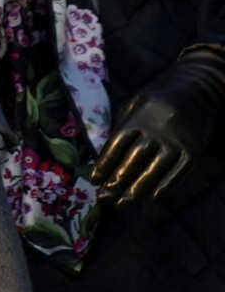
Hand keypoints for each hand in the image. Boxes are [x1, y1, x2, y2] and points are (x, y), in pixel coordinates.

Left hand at [92, 44, 224, 207]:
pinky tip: (152, 197)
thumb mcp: (134, 104)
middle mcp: (158, 129)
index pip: (116, 145)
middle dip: (117, 181)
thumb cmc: (157, 98)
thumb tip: (104, 159)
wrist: (197, 88)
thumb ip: (121, 128)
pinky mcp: (194, 150)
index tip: (94, 180)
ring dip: (137, 189)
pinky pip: (178, 173)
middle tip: (104, 198)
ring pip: (154, 170)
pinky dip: (165, 186)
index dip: (104, 164)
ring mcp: (178, 140)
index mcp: (138, 116)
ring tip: (122, 203)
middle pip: (133, 160)